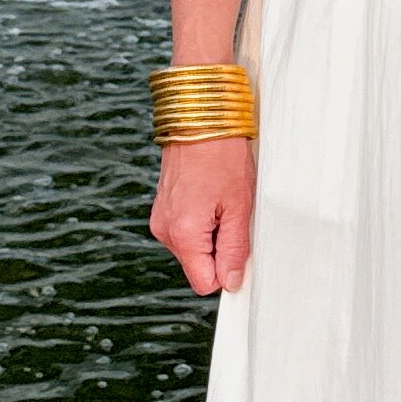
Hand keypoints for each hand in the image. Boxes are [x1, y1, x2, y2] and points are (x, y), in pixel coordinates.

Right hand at [151, 138, 254, 293]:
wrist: (198, 118)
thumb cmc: (221, 155)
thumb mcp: (239, 207)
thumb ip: (233, 249)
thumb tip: (231, 281)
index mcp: (183, 234)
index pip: (203, 282)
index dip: (226, 273)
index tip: (239, 251)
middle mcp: (165, 230)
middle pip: (198, 266)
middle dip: (218, 250)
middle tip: (232, 216)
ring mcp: (160, 219)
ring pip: (192, 249)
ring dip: (211, 234)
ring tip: (221, 202)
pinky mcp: (162, 209)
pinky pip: (185, 231)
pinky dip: (201, 222)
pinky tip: (210, 197)